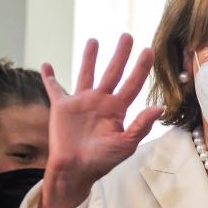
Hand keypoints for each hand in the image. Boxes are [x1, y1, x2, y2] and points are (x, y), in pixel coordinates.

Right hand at [37, 34, 163, 207]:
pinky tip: (47, 65)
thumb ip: (141, 125)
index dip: (141, 67)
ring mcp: (81, 102)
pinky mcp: (62, 107)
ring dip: (90, 58)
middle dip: (120, 54)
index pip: (132, 83)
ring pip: (87, 73)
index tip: (149, 51)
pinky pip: (54, 88)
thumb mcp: (126, 144)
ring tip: (94, 40)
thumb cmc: (102, 161)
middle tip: (127, 36)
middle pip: (113, 72)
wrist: (76, 171)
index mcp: (117, 109)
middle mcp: (101, 102)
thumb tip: (159, 107)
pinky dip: (49, 77)